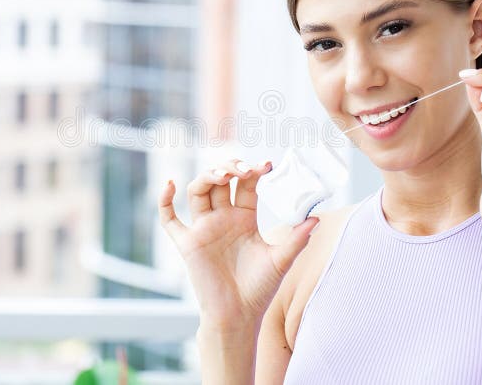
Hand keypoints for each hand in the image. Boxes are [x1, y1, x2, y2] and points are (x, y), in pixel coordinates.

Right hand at [158, 158, 318, 327]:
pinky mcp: (187, 243)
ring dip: (207, 176)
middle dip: (230, 168)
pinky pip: (169, 219)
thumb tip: (317, 219)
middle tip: (244, 169)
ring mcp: (203, 228)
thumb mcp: (281, 260)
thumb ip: (296, 239)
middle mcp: (222, 218)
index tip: (267, 165)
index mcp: (244, 218)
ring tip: (223, 174)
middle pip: (220, 181)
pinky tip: (171, 184)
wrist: (238, 316)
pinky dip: (164, 200)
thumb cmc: (259, 289)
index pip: (246, 185)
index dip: (254, 171)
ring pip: (198, 191)